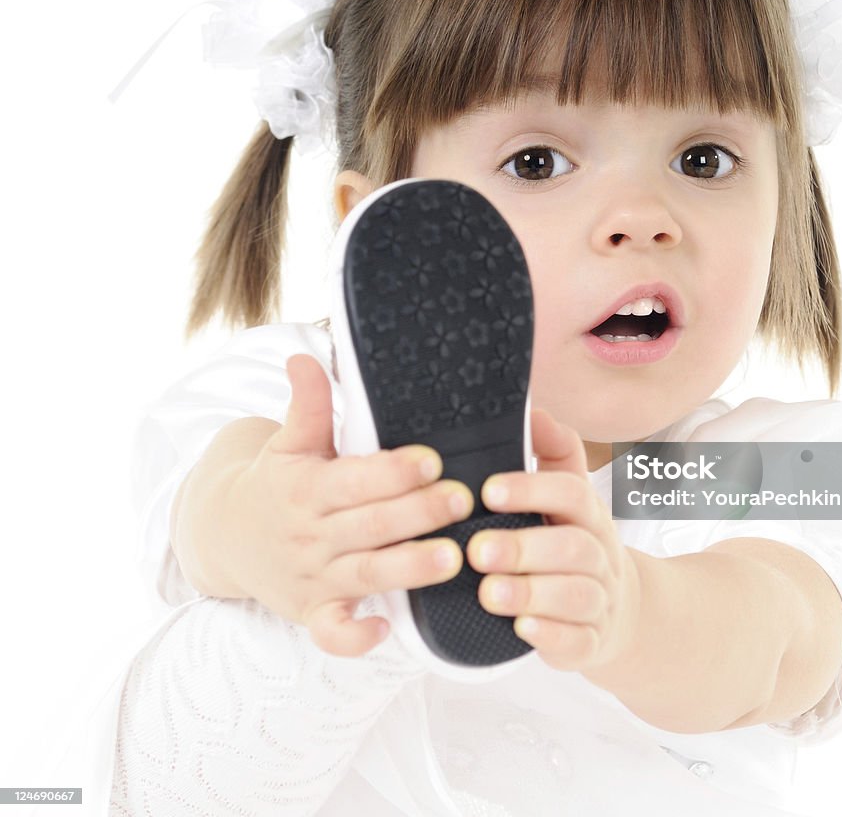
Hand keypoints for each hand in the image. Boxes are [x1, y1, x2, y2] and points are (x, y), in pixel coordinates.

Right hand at [219, 355, 474, 657]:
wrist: (227, 536)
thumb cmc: (275, 482)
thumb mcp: (287, 442)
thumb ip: (307, 404)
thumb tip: (303, 356)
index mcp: (306, 487)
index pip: (353, 480)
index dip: (392, 471)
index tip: (431, 460)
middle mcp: (310, 534)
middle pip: (368, 525)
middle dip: (416, 514)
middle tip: (462, 500)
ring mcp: (312, 577)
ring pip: (364, 574)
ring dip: (408, 568)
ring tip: (452, 558)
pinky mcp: (312, 612)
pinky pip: (331, 633)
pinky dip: (353, 637)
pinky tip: (386, 629)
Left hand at [466, 408, 640, 671]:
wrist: (621, 609)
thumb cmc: (573, 541)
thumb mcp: (568, 495)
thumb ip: (552, 451)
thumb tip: (533, 410)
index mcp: (588, 514)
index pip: (571, 493)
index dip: (532, 490)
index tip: (488, 492)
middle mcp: (599, 556)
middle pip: (573, 548)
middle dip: (524, 548)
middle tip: (476, 550)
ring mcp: (599, 601)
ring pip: (576, 596)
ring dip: (531, 593)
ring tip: (488, 592)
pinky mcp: (591, 643)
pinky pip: (579, 642)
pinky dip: (551, 635)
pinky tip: (522, 629)